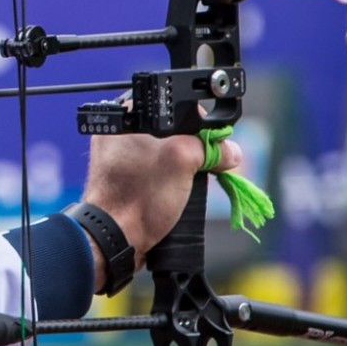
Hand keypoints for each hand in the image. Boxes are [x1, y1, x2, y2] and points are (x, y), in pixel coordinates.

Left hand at [80, 129, 241, 291]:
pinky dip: (172, 180)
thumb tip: (231, 152)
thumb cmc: (138, 196)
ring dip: (184, 167)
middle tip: (204, 162)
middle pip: (173, 132)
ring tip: (189, 180)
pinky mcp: (127, 181)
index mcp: (125, 119)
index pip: (172, 107)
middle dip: (193, 148)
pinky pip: (157, 173)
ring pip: (167, 155)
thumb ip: (209, 148)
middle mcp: (119, 135)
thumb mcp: (181, 160)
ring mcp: (121, 160)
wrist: (115, 238)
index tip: (210, 138)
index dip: (197, 120)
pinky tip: (179, 191)